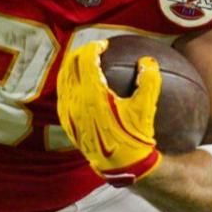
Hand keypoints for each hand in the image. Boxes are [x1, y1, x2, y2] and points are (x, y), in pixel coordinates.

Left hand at [56, 41, 162, 186]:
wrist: (121, 166)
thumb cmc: (135, 137)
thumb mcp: (146, 108)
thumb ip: (149, 81)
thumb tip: (148, 61)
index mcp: (92, 95)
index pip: (86, 60)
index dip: (93, 48)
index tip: (104, 45)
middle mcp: (75, 102)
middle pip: (70, 66)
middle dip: (81, 53)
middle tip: (93, 50)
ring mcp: (68, 113)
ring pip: (63, 81)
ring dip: (72, 68)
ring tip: (85, 63)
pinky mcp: (67, 123)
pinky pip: (63, 97)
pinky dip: (69, 84)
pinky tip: (81, 86)